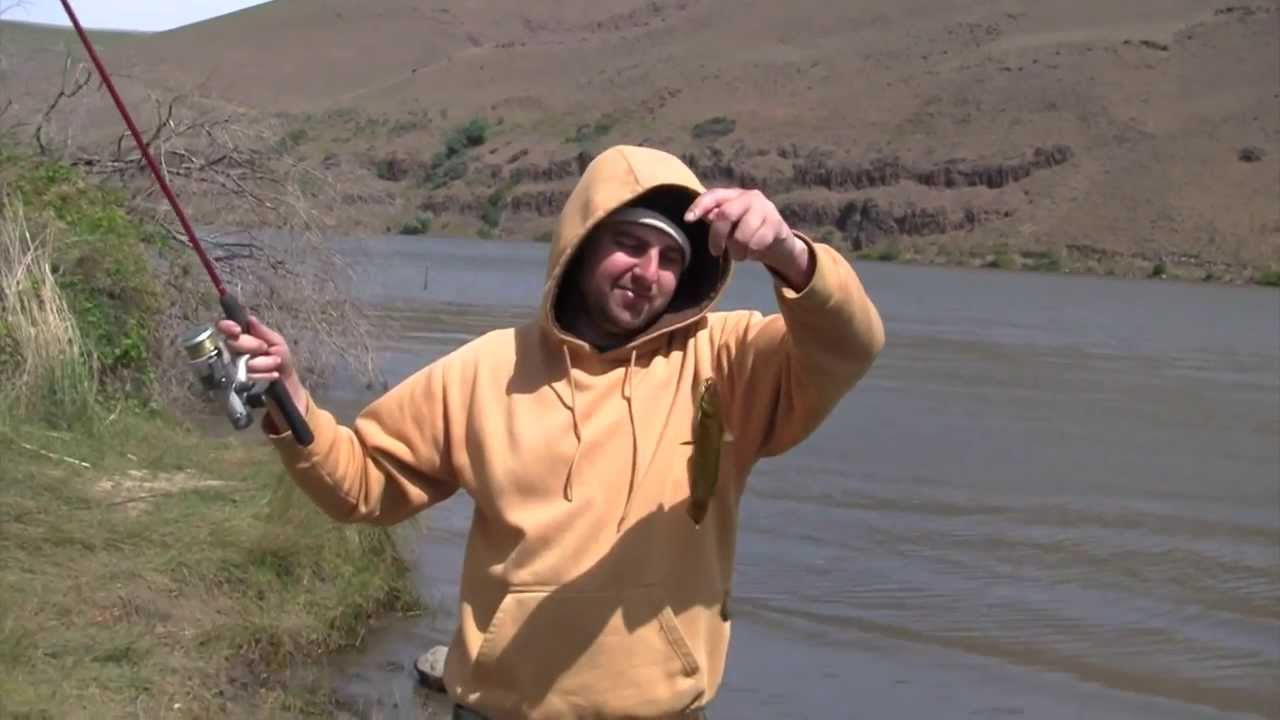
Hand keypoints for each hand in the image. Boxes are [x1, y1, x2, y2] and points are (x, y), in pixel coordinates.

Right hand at [215, 315, 307, 423]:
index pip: (227, 328)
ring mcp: (235, 367)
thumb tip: (250, 319)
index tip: (237, 330)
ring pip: (241, 362)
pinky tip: (273, 375)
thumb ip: (263, 332)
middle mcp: (235, 351)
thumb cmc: (281, 361)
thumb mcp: (277, 343)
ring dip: (262, 363)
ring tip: (275, 364)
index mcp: (244, 337)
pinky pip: (247, 377)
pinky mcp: (238, 382)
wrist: (286, 386)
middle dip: (252, 345)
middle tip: (265, 348)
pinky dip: (263, 375)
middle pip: (233, 343)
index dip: (228, 327)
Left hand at [683, 188, 813, 288]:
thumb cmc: (746, 231)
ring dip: (737, 251)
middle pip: (726, 214)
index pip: (714, 195)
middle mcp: (750, 197)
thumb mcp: (729, 225)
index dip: (700, 205)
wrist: (778, 240)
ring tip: (739, 254)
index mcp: (734, 195)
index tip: (688, 219)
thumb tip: (703, 215)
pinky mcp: (777, 224)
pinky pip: (757, 243)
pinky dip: (751, 253)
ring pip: (742, 235)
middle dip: (717, 237)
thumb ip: (715, 218)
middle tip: (716, 251)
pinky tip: (752, 251)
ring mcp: (765, 209)